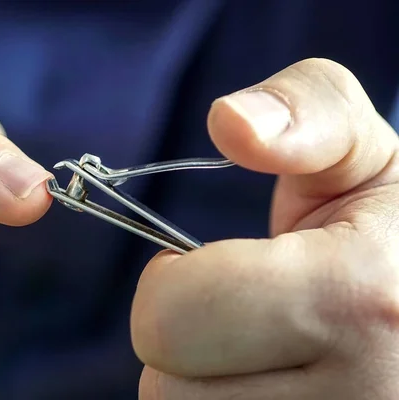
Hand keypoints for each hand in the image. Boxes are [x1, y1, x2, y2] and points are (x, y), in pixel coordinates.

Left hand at [131, 58, 398, 398]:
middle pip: (166, 392)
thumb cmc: (388, 226)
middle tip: (231, 314)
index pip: (170, 320)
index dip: (168, 285)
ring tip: (261, 350)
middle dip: (180, 340)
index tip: (202, 267)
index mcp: (359, 301)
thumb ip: (305, 108)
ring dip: (202, 383)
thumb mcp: (363, 151)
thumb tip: (230, 120)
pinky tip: (270, 380)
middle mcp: (359, 398)